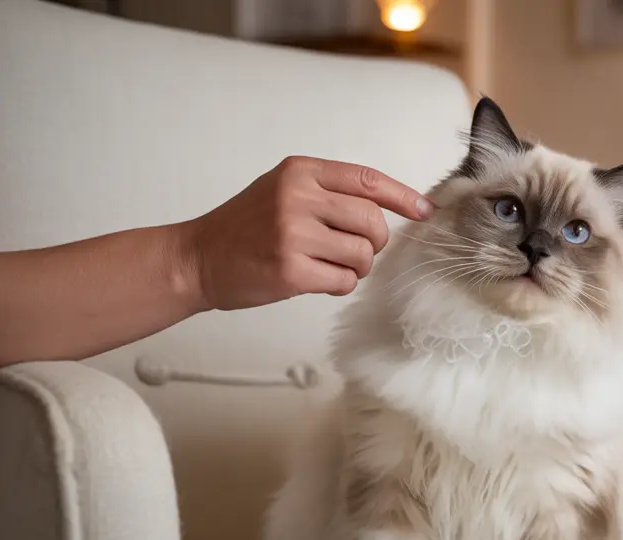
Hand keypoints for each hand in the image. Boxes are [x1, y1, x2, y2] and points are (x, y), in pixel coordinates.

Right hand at [171, 155, 433, 310]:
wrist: (197, 258)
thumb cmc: (245, 227)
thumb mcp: (283, 190)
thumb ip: (329, 191)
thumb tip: (388, 206)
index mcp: (300, 171)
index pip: (368, 180)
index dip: (403, 197)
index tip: (425, 211)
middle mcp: (297, 197)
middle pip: (372, 221)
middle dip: (374, 243)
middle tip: (354, 250)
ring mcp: (293, 233)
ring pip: (362, 254)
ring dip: (355, 267)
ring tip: (328, 265)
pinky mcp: (290, 270)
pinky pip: (344, 281)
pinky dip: (338, 285)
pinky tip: (315, 279)